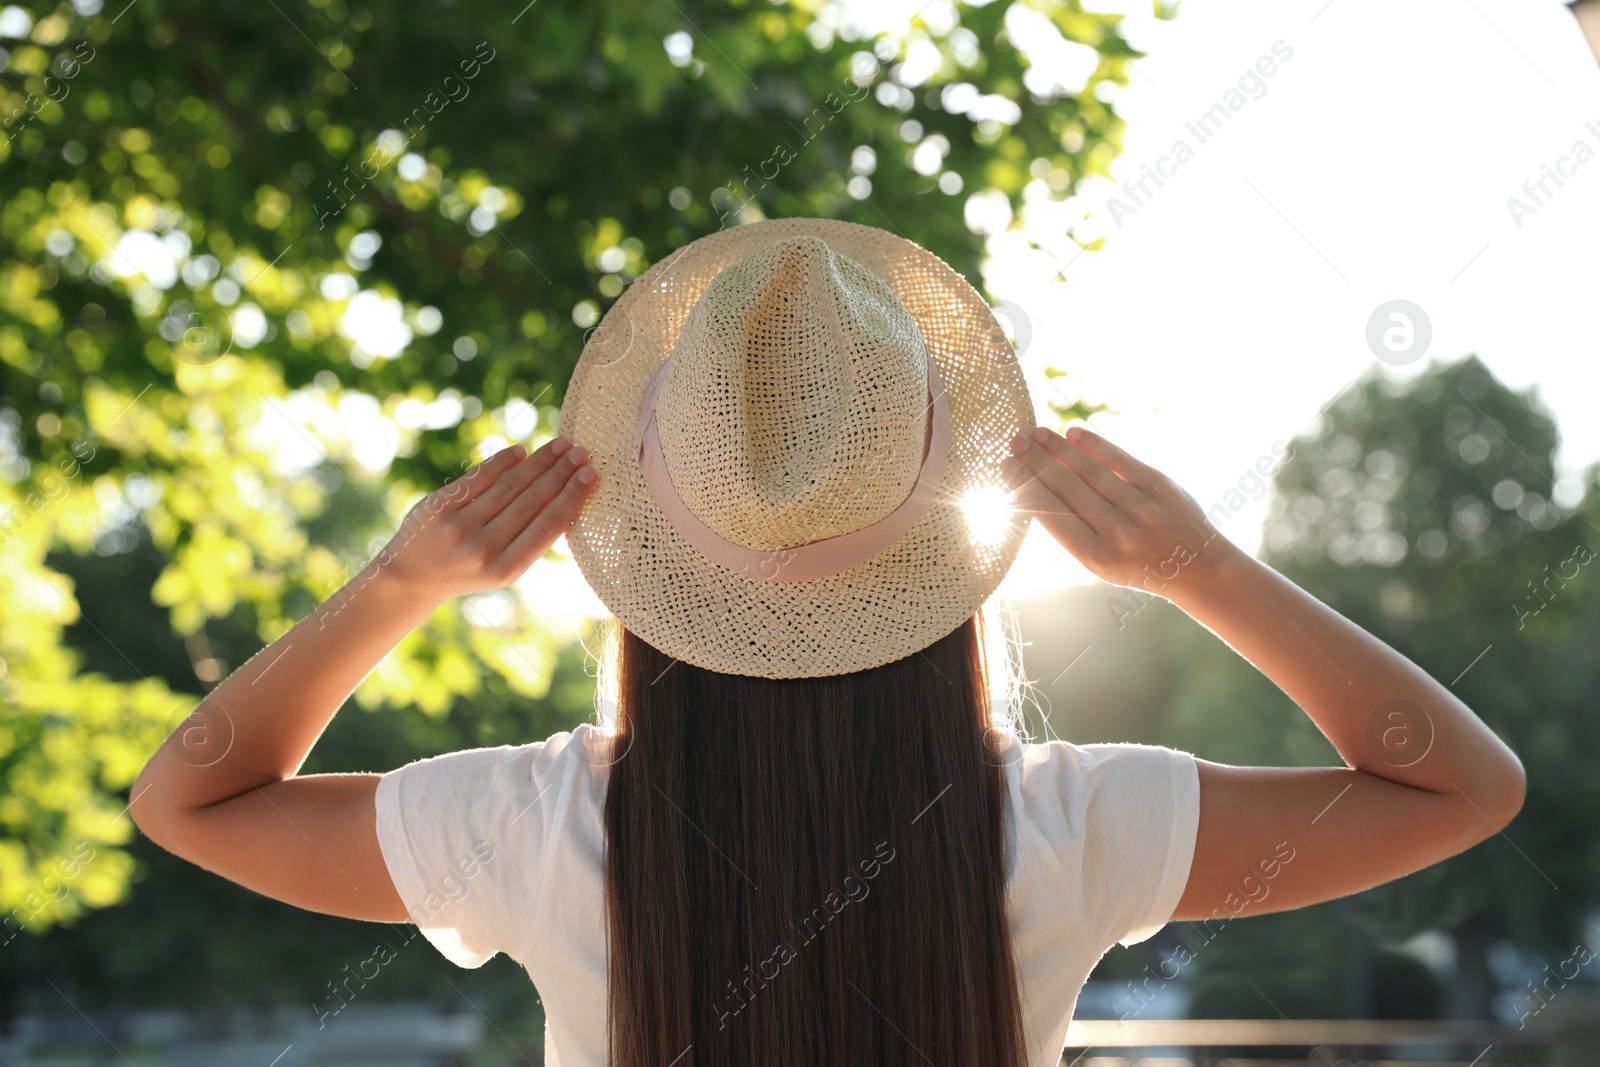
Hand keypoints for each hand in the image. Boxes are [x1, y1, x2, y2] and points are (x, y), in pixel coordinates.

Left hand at [375, 437, 598, 601]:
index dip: (572, 497)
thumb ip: (531, 537)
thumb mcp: (503, 567)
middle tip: (582, 452)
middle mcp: (482, 550)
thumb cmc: (470, 569)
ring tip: (560, 446)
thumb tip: (567, 495)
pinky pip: (478, 477)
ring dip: (538, 462)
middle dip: (561, 473)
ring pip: (508, 486)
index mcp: (505, 570)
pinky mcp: (438, 506)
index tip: (592, 475)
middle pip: (532, 502)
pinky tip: (521, 450)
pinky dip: (501, 461)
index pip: (548, 527)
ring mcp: (457, 527)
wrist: (411, 577)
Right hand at [999, 425, 1239, 601]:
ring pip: (1090, 470)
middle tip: (1015, 441)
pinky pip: (1121, 460)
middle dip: (1036, 461)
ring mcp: (1141, 508)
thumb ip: (1070, 528)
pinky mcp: (1160, 487)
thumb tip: (1033, 485)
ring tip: (1037, 433)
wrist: (1194, 566)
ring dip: (1058, 448)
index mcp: (1096, 557)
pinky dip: (1095, 444)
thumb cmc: (1134, 563)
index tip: (1006, 466)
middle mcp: (1118, 532)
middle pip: (1066, 487)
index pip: (1050, 513)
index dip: (1025, 486)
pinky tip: (1074, 433)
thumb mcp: (1098, 561)